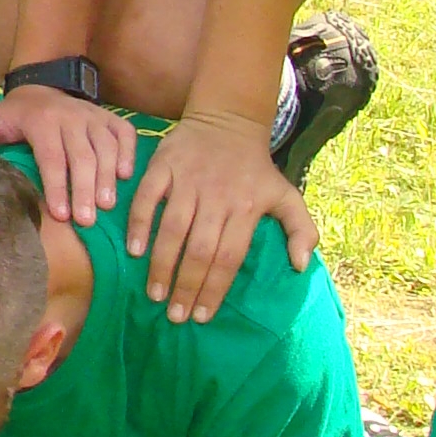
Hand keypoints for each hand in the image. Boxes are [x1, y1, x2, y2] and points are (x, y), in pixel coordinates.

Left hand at [0, 85, 134, 226]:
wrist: (40, 86)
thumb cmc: (13, 116)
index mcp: (41, 120)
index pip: (51, 157)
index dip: (57, 187)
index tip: (60, 215)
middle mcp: (70, 116)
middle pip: (82, 156)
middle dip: (85, 190)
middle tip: (87, 221)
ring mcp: (92, 115)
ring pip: (106, 147)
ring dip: (107, 177)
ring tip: (107, 205)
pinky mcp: (109, 116)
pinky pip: (124, 133)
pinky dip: (128, 153)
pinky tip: (125, 176)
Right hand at [124, 110, 315, 320]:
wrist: (228, 120)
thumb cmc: (255, 168)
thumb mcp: (286, 194)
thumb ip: (301, 229)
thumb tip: (300, 266)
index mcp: (246, 208)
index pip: (229, 257)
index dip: (214, 289)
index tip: (202, 316)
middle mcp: (217, 197)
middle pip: (200, 250)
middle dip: (187, 286)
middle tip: (176, 315)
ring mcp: (188, 181)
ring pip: (172, 230)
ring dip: (161, 265)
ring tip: (155, 294)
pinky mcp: (164, 167)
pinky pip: (147, 199)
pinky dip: (139, 225)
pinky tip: (134, 251)